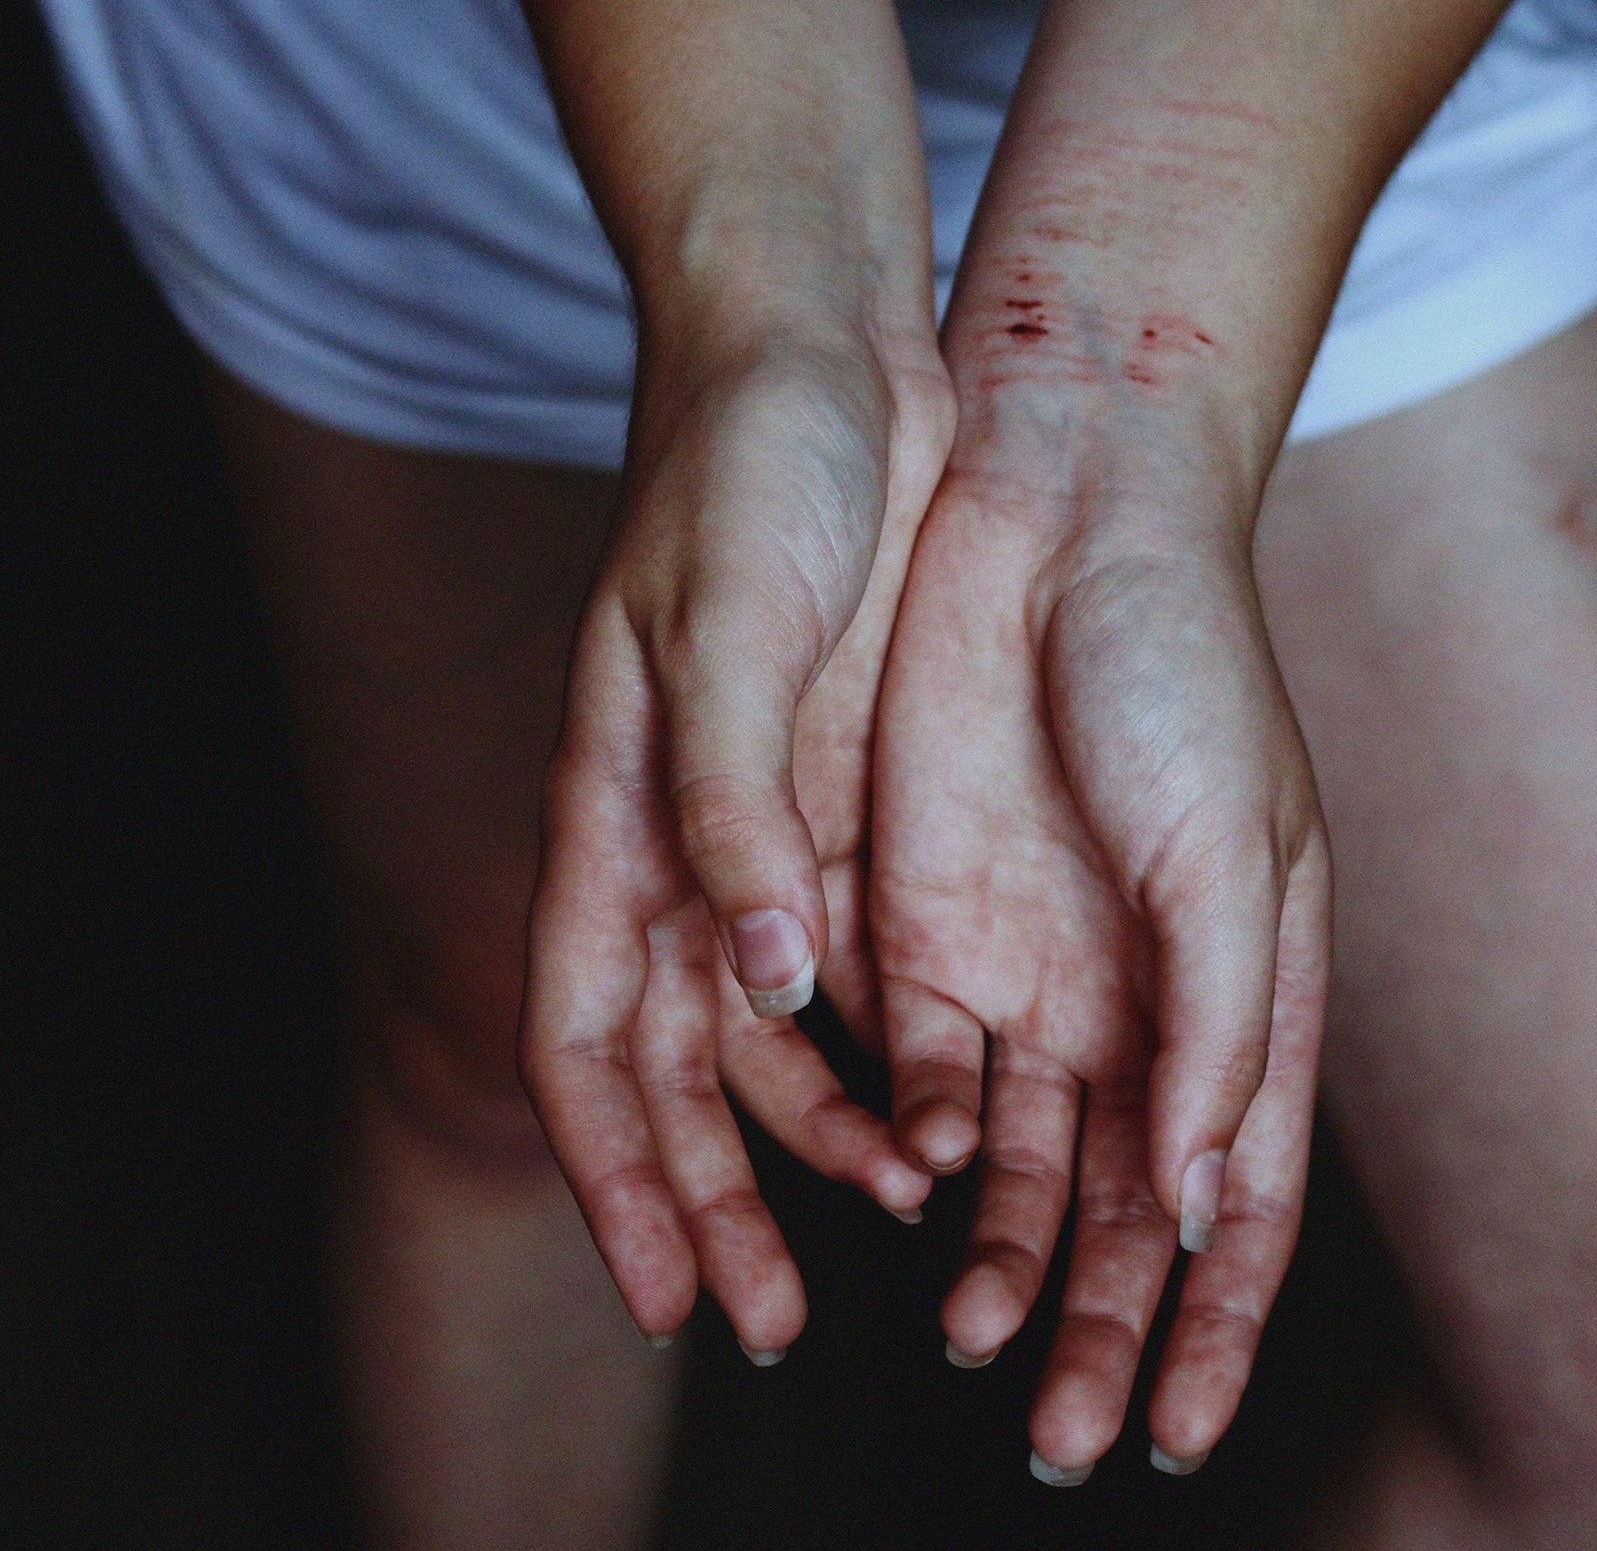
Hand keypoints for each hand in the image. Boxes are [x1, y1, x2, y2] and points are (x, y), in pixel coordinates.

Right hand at [520, 318, 954, 1355]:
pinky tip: (935, 1107)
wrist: (823, 353)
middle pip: (675, 1073)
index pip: (583, 1041)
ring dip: (811, 1143)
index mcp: (612, 816)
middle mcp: (676, 848)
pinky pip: (853, 962)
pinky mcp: (841, 801)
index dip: (614, 1178)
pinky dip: (881, 1048)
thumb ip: (732, 808)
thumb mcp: (733, 626)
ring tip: (891, 1221)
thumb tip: (764, 982)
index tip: (666, 1299)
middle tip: (772, 1321)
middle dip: (713, 1202)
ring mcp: (761, 831)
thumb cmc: (752, 470)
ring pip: (769, 1038)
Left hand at [871, 287, 1330, 1475]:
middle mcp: (1141, 1006)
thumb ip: (1223, 1027)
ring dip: (1011, 1267)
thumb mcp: (1234, 849)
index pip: (1239, 1198)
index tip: (1184, 1429)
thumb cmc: (1178, 670)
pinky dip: (932, 1147)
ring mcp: (1035, 976)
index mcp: (1244, 992)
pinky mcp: (928, 930)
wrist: (1049, 523)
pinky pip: (929, 1075)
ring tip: (982, 1348)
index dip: (1217, 1319)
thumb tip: (1211, 1197)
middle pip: (1127, 1211)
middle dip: (1106, 1327)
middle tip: (1070, 1438)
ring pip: (1025, 1171)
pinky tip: (928, 1192)